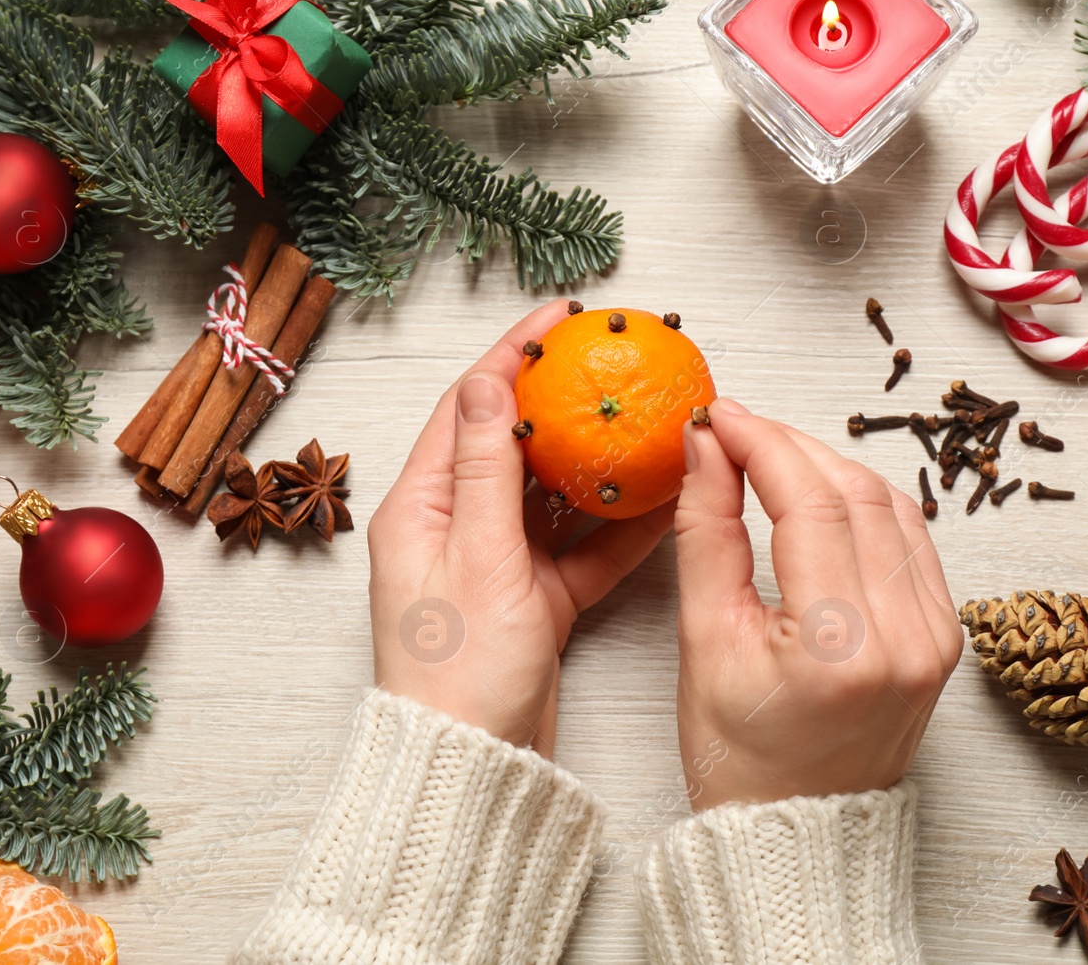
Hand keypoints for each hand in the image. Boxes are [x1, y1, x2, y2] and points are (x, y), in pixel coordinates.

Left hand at [368, 300, 676, 755]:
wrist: (474, 770)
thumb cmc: (459, 675)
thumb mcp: (478, 559)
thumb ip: (487, 469)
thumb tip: (486, 382)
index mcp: (422, 509)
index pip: (470, 408)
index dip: (513, 356)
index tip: (559, 318)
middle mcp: (456, 529)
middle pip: (517, 445)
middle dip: (568, 405)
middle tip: (619, 364)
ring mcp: (497, 565)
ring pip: (558, 497)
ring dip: (603, 465)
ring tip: (653, 423)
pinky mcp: (534, 601)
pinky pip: (582, 549)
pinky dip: (620, 529)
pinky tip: (665, 502)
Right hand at [672, 398, 959, 809]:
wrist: (798, 835)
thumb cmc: (741, 759)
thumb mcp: (704, 641)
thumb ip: (706, 532)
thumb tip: (705, 447)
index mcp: (842, 645)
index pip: (810, 502)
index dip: (760, 442)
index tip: (716, 417)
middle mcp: (907, 636)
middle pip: (855, 492)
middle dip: (790, 445)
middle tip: (732, 430)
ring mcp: (936, 637)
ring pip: (890, 504)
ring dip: (828, 467)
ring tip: (768, 457)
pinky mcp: (944, 636)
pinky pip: (911, 539)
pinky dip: (864, 502)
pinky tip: (820, 494)